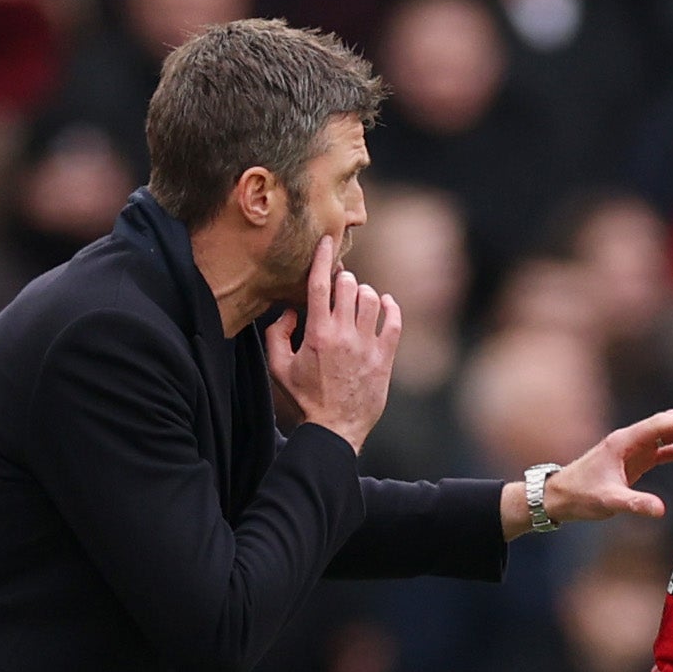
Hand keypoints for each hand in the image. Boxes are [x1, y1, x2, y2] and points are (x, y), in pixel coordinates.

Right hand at [262, 235, 399, 451]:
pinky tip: (386, 305)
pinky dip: (391, 308)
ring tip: (359, 299)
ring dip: (364, 292)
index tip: (326, 241)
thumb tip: (289, 310)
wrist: (335, 429)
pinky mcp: (385, 358)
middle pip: (348, 285)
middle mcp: (343, 334)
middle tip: (340, 285)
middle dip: (343, 279)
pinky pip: (394, 322)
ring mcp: (367, 345)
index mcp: (316, 332)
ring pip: (371, 299)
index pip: (319, 284)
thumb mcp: (278, 368)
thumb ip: (277, 334)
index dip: (322, 257)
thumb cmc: (305, 399)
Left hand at [513, 410, 672, 535]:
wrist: (561, 498)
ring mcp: (636, 448)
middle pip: (671, 426)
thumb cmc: (580, 496)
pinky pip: (667, 451)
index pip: (661, 425)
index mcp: (624, 441)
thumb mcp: (608, 502)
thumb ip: (634, 504)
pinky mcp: (638, 460)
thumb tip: (661, 510)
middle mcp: (632, 439)